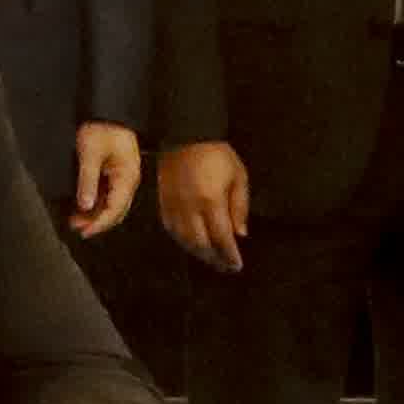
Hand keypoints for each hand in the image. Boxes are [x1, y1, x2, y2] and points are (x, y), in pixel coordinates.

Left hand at [68, 120, 145, 237]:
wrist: (108, 110)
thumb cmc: (102, 128)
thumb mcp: (90, 154)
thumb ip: (87, 181)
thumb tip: (84, 206)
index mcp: (127, 177)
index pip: (115, 209)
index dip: (99, 224)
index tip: (84, 232)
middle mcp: (128, 180)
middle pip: (116, 210)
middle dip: (96, 221)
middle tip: (76, 227)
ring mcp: (123, 177)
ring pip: (111, 203)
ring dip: (95, 213)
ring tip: (75, 218)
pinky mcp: (116, 172)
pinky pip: (108, 193)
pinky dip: (96, 202)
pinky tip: (82, 205)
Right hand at [154, 139, 250, 270]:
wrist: (186, 135)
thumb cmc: (217, 155)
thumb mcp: (238, 176)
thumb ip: (240, 207)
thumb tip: (240, 234)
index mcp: (211, 202)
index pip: (221, 238)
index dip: (230, 255)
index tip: (237, 265)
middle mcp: (190, 209)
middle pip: (201, 244)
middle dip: (215, 259)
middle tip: (225, 268)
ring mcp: (174, 207)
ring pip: (184, 241)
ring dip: (199, 254)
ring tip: (211, 259)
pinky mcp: (163, 204)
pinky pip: (172, 230)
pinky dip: (183, 242)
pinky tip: (192, 245)